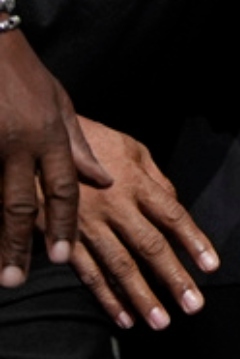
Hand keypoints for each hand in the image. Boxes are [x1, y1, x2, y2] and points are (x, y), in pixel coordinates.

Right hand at [0, 34, 108, 287]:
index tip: (63, 256)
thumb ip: (79, 147)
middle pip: (20, 205)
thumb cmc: (26, 77)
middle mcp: (18, 147)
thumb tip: (102, 181)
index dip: (63, 223)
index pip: (62, 188)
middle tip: (18, 281)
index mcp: (49, 137)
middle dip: (19, 245)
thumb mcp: (60, 106)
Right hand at [62, 118, 217, 329]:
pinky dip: (105, 297)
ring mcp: (87, 226)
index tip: (212, 267)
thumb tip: (176, 204)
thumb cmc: (94, 142)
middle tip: (194, 305)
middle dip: (173, 279)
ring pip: (118, 267)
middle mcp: (116, 208)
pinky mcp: (64, 239)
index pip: (173, 217)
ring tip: (161, 322)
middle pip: (149, 247)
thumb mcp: (132, 148)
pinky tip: (123, 318)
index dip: (194, 241)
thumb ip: (157, 179)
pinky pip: (87, 272)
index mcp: (137, 184)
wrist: (41, 145)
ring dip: (141, 297)